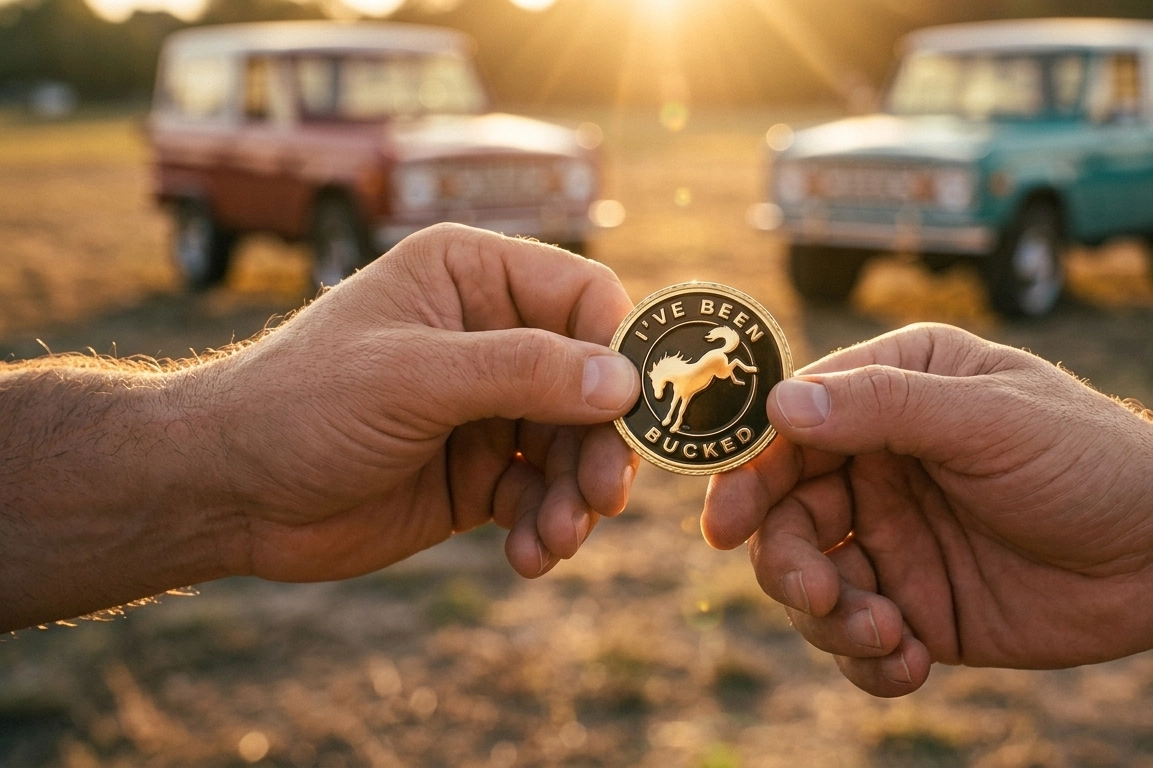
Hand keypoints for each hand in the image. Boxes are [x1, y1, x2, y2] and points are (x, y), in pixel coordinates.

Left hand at [179, 225, 640, 581]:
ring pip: (574, 448)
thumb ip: (521, 373)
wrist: (225, 493)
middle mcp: (490, 336)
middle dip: (601, 445)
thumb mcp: (412, 377)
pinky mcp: (480, 473)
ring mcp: (488, 408)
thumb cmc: (299, 404)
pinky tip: (528, 556)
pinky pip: (542, 496)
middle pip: (593, 383)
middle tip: (603, 497)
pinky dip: (546, 527)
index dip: (622, 350)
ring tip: (557, 540)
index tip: (637, 412)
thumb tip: (624, 382)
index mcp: (472, 278)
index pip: (584, 297)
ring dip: (576, 498)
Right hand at [701, 324, 1152, 695]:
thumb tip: (779, 406)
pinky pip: (857, 641)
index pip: (792, 426)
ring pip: (811, 583)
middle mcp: (881, 465)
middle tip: (819, 594)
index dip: (748, 473)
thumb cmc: (1090, 459)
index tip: (724, 523)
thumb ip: (885, 408)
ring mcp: (896, 539)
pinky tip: (912, 664)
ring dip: (830, 618)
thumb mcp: (990, 419)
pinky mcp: (918, 607)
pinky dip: (867, 662)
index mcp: (894, 394)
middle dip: (789, 562)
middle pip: (787, 515)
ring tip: (889, 636)